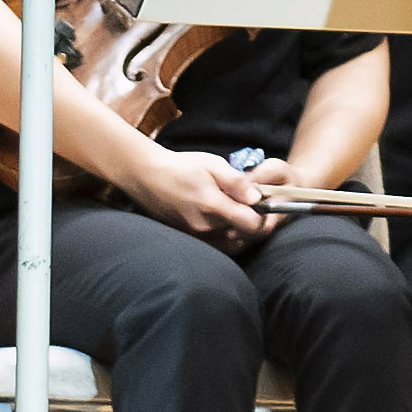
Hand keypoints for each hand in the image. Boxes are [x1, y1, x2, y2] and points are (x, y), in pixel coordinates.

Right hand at [130, 147, 277, 246]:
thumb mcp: (213, 164)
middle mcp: (206, 228)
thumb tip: (257, 198)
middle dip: (252, 223)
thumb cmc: (182, 167)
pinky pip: (217, 246)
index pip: (253, 226)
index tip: (260, 203)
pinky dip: (226, 238)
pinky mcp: (189, 239)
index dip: (263, 215)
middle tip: (249, 206)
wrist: (148, 176)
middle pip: (244, 236)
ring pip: (231, 245)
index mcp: (214, 208)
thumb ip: (237, 182)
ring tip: (237, 213)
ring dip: (240, 233)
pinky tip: (224, 221)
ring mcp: (196, 237)